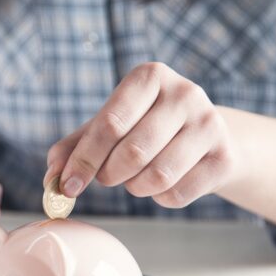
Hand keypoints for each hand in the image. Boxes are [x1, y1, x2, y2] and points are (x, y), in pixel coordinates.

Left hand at [45, 62, 239, 207]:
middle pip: (133, 153)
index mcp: (149, 77)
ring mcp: (210, 124)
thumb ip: (74, 147)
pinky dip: (160, 198)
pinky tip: (162, 183)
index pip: (110, 123)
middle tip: (107, 177)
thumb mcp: (109, 126)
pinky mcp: (224, 157)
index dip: (84, 159)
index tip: (67, 185)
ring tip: (135, 178)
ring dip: (135, 188)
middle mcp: (185, 93)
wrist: (207, 136)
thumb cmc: (146, 127)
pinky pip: (177, 194)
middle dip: (110, 175)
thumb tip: (51, 177)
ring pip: (157, 177)